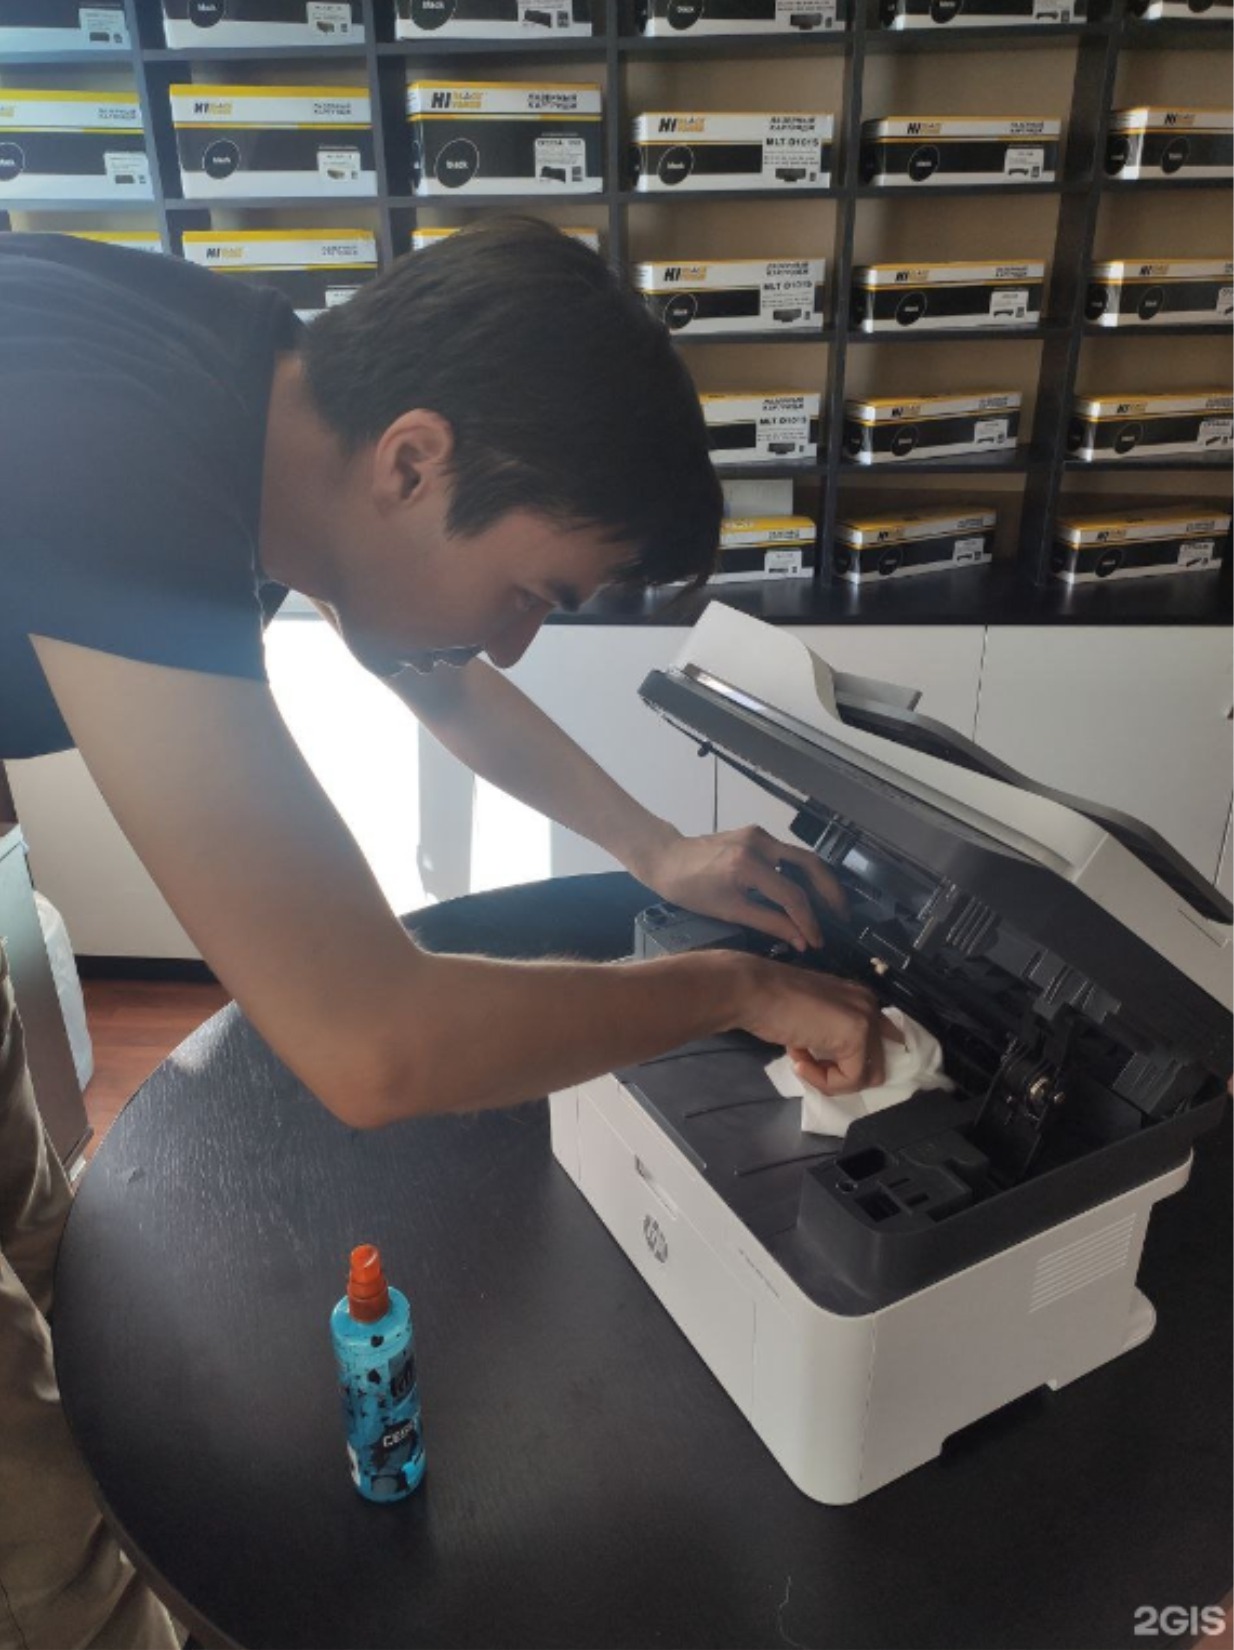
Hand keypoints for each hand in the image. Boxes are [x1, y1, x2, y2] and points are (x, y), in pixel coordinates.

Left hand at [638, 826, 846, 952]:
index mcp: (748, 864)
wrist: (666, 858)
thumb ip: (769, 923)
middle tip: (842, 917)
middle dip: (830, 893)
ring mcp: (759, 835)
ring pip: (802, 857)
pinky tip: (809, 893)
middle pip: (810, 865)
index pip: (792, 895)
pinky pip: (788, 855)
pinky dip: (802, 874)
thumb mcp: (729, 911)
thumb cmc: (689, 888)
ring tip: (832, 907)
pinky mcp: (757, 834)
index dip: (809, 921)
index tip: (817, 941)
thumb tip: (801, 940)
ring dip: (820, 882)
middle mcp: (759, 843)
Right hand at [735, 958, 900, 1095]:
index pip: (876, 1044)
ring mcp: (866, 1020)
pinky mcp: (856, 1037)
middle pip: (875, 1064)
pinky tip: (798, 1062)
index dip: (849, 1062)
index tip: (817, 1062)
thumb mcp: (810, 1016)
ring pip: (866, 1076)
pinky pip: (850, 1080)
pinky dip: (823, 1081)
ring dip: (831, 1079)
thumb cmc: (771, 1001)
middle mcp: (870, 1006)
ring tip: (800, 1061)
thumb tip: (832, 1059)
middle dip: (839, 1072)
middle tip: (806, 1062)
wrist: (753, 991)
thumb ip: (829, 1031)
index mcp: (859, 999)